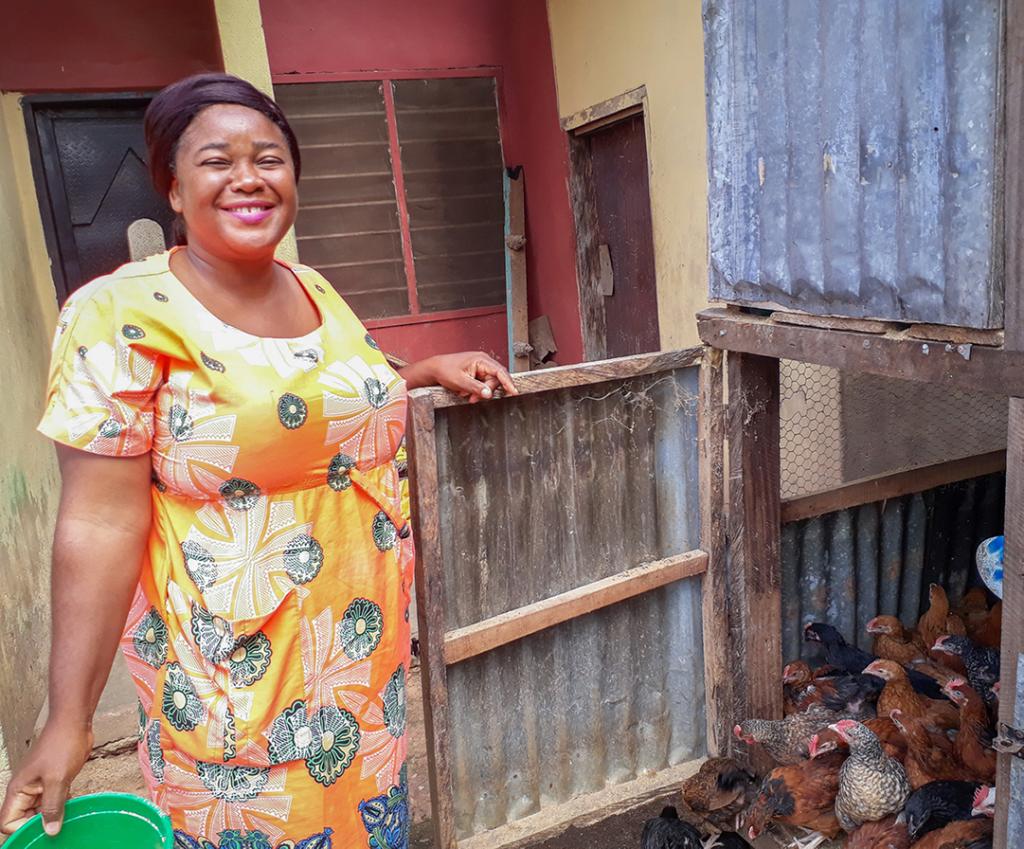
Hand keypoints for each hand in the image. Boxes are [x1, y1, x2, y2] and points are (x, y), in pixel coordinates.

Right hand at [0, 719, 92, 836]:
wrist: (75, 723)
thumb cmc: (62, 742)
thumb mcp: (57, 779)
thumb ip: (52, 806)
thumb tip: (50, 830)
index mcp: (19, 790)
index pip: (8, 822)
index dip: (23, 828)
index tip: (43, 829)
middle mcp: (26, 790)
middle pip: (24, 819)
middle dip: (40, 824)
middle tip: (58, 825)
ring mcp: (40, 785)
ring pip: (40, 810)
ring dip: (53, 815)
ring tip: (67, 817)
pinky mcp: (54, 780)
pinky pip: (53, 800)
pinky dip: (61, 805)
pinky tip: (73, 806)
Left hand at [406, 352, 517, 402]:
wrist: (435, 369)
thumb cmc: (445, 370)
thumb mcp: (460, 382)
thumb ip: (476, 388)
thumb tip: (489, 394)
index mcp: (481, 359)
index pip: (500, 371)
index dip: (508, 382)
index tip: (514, 392)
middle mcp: (483, 361)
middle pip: (495, 379)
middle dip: (486, 391)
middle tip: (473, 399)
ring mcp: (481, 366)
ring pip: (489, 383)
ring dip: (480, 392)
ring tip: (467, 396)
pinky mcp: (478, 372)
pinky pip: (483, 383)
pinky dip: (477, 390)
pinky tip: (467, 392)